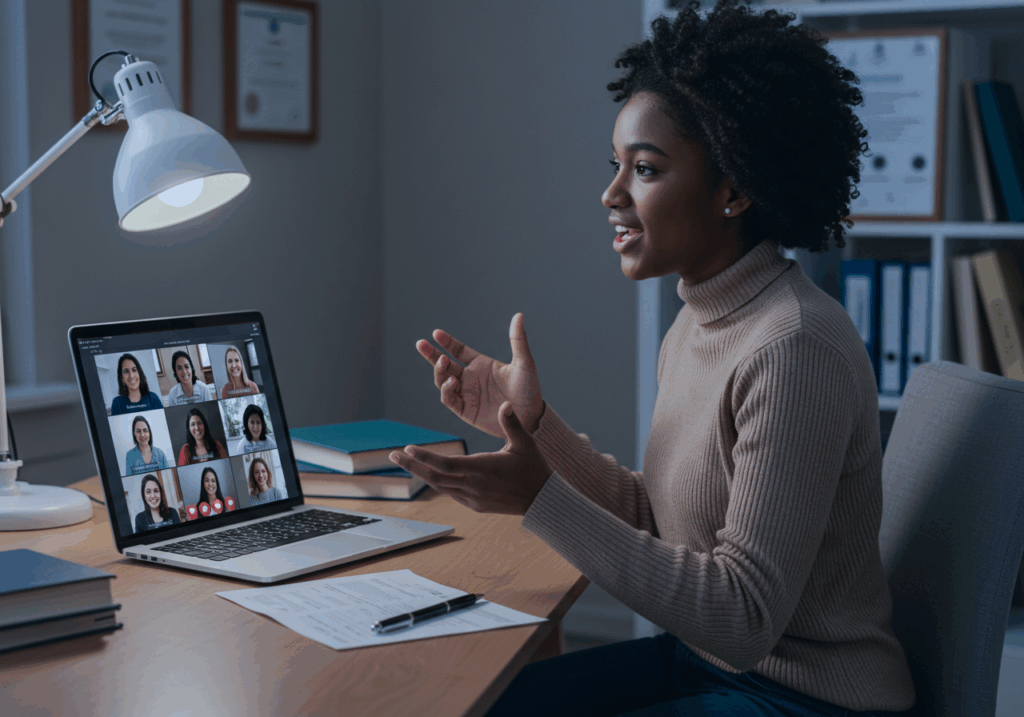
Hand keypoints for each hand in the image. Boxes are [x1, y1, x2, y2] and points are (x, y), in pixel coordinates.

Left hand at [389, 402, 551, 514]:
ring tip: (405, 462)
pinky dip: (437, 482)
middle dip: (412, 466)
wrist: (542, 500)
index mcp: (483, 469)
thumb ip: (512, 423)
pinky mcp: (475, 505)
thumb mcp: (525, 443)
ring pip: (439, 486)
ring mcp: (473, 498)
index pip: (446, 464)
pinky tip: (428, 474)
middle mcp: (474, 485)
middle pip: (434, 477)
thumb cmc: (534, 468)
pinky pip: (450, 493)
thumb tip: (506, 403)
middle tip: (392, 455)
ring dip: (420, 474)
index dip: (424, 457)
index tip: (407, 448)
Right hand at [416, 313, 543, 437]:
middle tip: (421, 344)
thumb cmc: (529, 389)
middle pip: (444, 364)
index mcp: (480, 364)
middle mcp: (470, 378)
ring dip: (440, 371)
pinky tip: (452, 382)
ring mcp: (466, 394)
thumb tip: (519, 315)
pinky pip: (449, 400)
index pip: (457, 350)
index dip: (446, 342)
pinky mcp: (466, 411)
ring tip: (443, 362)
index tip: (436, 333)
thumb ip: (518, 340)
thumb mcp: (523, 363)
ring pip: (443, 381)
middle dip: (431, 354)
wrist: (531, 417)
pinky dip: (446, 391)